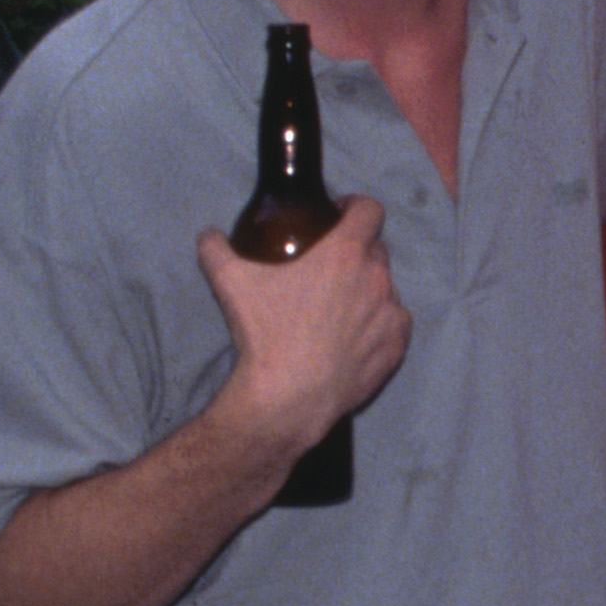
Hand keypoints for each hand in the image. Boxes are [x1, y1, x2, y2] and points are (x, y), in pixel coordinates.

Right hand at [192, 199, 409, 482]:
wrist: (288, 397)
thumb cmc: (264, 334)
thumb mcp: (230, 282)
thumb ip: (217, 249)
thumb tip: (208, 236)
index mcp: (345, 252)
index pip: (369, 209)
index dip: (355, 207)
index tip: (339, 216)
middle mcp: (377, 278)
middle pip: (376, 249)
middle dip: (356, 251)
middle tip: (329, 267)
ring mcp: (391, 313)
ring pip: (386, 287)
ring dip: (368, 288)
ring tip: (340, 306)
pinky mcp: (397, 347)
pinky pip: (394, 323)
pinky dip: (378, 323)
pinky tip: (354, 335)